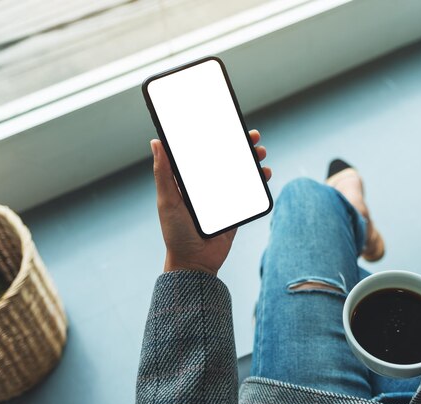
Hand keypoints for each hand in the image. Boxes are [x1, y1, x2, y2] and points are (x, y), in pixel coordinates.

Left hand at [151, 129, 271, 275]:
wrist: (195, 263)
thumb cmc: (176, 232)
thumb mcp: (167, 200)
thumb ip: (163, 172)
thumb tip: (156, 141)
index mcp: (189, 181)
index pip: (204, 153)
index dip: (215, 137)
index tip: (226, 123)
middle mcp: (207, 186)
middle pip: (226, 159)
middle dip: (240, 146)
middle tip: (252, 135)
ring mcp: (223, 198)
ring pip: (240, 173)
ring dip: (252, 161)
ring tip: (260, 152)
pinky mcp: (235, 210)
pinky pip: (250, 193)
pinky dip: (259, 182)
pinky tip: (265, 173)